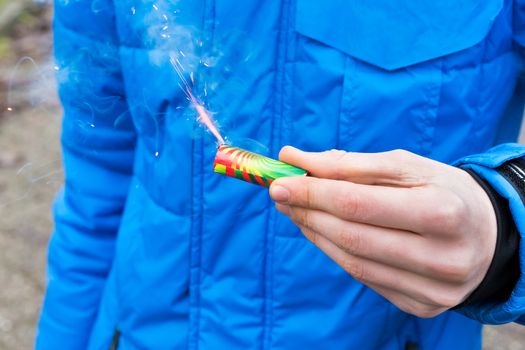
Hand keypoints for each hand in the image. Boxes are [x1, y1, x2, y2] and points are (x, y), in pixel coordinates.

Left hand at [270, 146, 496, 317]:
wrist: (487, 235)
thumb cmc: (443, 191)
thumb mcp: (405, 166)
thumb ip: (349, 164)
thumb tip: (295, 158)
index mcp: (442, 211)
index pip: (357, 204)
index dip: (312, 193)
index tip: (280, 182)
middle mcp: (441, 257)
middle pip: (351, 236)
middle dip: (307, 212)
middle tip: (282, 195)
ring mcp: (432, 289)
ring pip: (353, 263)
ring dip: (315, 234)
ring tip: (297, 211)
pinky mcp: (422, 305)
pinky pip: (365, 279)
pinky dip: (336, 253)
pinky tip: (323, 232)